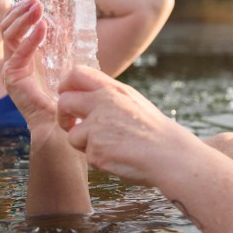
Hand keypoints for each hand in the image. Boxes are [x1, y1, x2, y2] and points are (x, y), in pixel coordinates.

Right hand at [0, 0, 55, 130]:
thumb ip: (60, 42)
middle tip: (35, 0)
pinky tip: (42, 28)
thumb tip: (67, 19)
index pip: (14, 26)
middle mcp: (12, 59)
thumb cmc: (62, 92)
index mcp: (22, 54)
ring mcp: (9, 68)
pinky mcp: (12, 78)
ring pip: (8, 35)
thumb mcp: (62, 60)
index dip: (21, 11)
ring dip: (23, 20)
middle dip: (20, 11)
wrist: (58, 120)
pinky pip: (19, 53)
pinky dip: (31, 39)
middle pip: (7, 27)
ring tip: (38, 8)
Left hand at [56, 66, 191, 183]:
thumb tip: (84, 95)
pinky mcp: (96, 149)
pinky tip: (116, 156)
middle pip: (64, 101)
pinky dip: (97, 158)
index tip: (67, 96)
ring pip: (72, 135)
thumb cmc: (153, 131)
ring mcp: (98, 126)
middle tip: (71, 125)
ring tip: (107, 146)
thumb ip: (109, 96)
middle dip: (63, 116)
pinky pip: (86, 154)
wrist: (168, 154)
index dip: (65, 85)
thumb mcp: (132, 102)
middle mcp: (103, 103)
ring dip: (83, 143)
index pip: (76, 74)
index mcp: (113, 89)